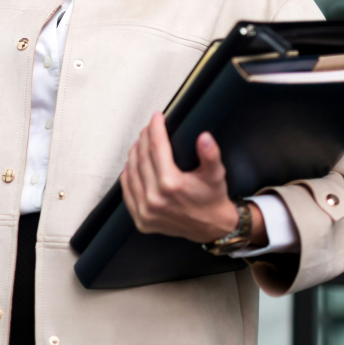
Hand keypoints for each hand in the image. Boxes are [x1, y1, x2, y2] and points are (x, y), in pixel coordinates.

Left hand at [120, 114, 265, 245]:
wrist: (211, 227)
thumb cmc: (212, 198)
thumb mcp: (216, 174)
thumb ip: (210, 154)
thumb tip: (204, 138)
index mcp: (171, 184)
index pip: (157, 147)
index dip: (156, 128)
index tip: (157, 117)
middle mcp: (155, 198)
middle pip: (142, 157)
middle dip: (144, 138)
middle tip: (149, 127)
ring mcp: (145, 211)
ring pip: (131, 172)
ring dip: (134, 153)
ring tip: (141, 142)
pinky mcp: (141, 219)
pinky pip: (127, 191)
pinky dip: (128, 175)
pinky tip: (132, 165)